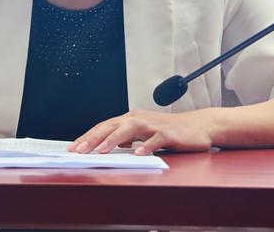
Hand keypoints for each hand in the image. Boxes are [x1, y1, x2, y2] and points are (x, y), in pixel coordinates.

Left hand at [67, 109, 214, 155]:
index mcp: (131, 119)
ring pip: (130, 129)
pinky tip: (138, 154)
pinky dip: (146, 146)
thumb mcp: (144, 133)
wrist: (200, 126)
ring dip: (114, 139)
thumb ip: (127, 138)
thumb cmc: (170, 131)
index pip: (104, 126)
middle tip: (78, 150)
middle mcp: (139, 119)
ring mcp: (153, 125)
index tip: (73, 147)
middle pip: (112, 125)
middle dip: (93, 138)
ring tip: (101, 151)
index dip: (88, 136)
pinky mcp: (168, 133)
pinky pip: (155, 139)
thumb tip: (107, 145)